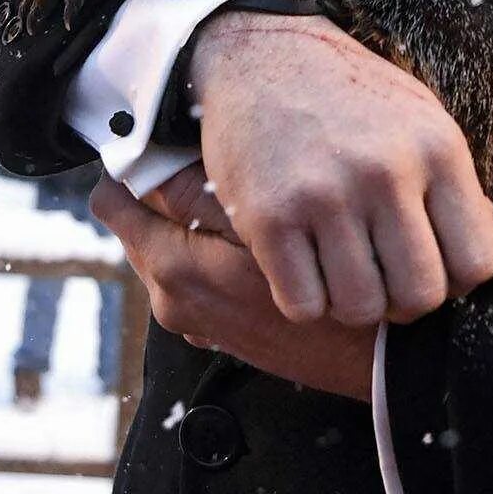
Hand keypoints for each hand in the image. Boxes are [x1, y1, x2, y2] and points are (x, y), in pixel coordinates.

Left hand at [92, 169, 377, 399]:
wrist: (379, 357)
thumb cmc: (330, 284)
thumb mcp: (265, 219)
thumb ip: (199, 187)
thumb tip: (150, 152)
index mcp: (171, 267)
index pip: (113, 201)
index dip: (130, 164)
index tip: (156, 136)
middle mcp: (171, 300)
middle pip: (142, 224)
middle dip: (163, 190)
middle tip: (208, 151)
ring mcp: (196, 319)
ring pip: (172, 246)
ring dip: (192, 219)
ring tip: (237, 185)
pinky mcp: (222, 329)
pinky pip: (199, 274)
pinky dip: (213, 250)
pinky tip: (256, 229)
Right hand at [188, 12, 492, 327]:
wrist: (262, 53)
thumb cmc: (357, 102)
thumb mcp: (428, 132)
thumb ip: (474, 209)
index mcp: (439, 149)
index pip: (477, 263)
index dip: (455, 280)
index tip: (427, 260)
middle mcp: (387, 171)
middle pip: (420, 297)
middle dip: (402, 300)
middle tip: (381, 271)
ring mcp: (325, 194)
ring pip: (360, 309)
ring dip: (350, 303)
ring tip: (340, 265)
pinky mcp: (269, 216)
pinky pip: (302, 305)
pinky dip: (303, 300)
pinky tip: (301, 263)